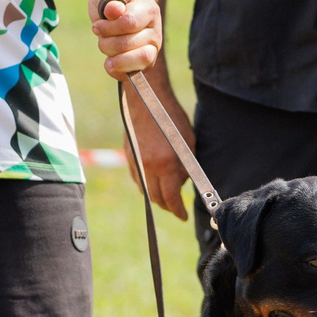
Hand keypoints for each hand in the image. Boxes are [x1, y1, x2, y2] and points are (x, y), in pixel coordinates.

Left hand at [88, 0, 162, 79]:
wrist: (122, 10)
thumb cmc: (114, 1)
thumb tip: (114, 10)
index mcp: (148, 9)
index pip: (130, 22)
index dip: (109, 27)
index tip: (97, 25)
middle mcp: (155, 31)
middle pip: (130, 43)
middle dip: (107, 42)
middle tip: (99, 35)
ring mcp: (153, 49)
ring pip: (139, 60)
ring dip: (114, 58)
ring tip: (105, 48)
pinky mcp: (146, 65)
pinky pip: (133, 75)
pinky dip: (116, 71)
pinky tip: (109, 61)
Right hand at [121, 67, 193, 219]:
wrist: (146, 100)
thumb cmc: (171, 118)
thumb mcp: (188, 142)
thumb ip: (185, 166)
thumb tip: (183, 183)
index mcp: (166, 163)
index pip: (171, 197)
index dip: (178, 210)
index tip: (183, 216)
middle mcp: (148, 167)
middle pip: (156, 199)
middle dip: (167, 206)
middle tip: (176, 207)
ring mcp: (136, 163)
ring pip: (145, 190)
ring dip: (156, 196)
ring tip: (167, 195)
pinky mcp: (128, 157)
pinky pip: (138, 179)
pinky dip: (146, 184)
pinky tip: (154, 180)